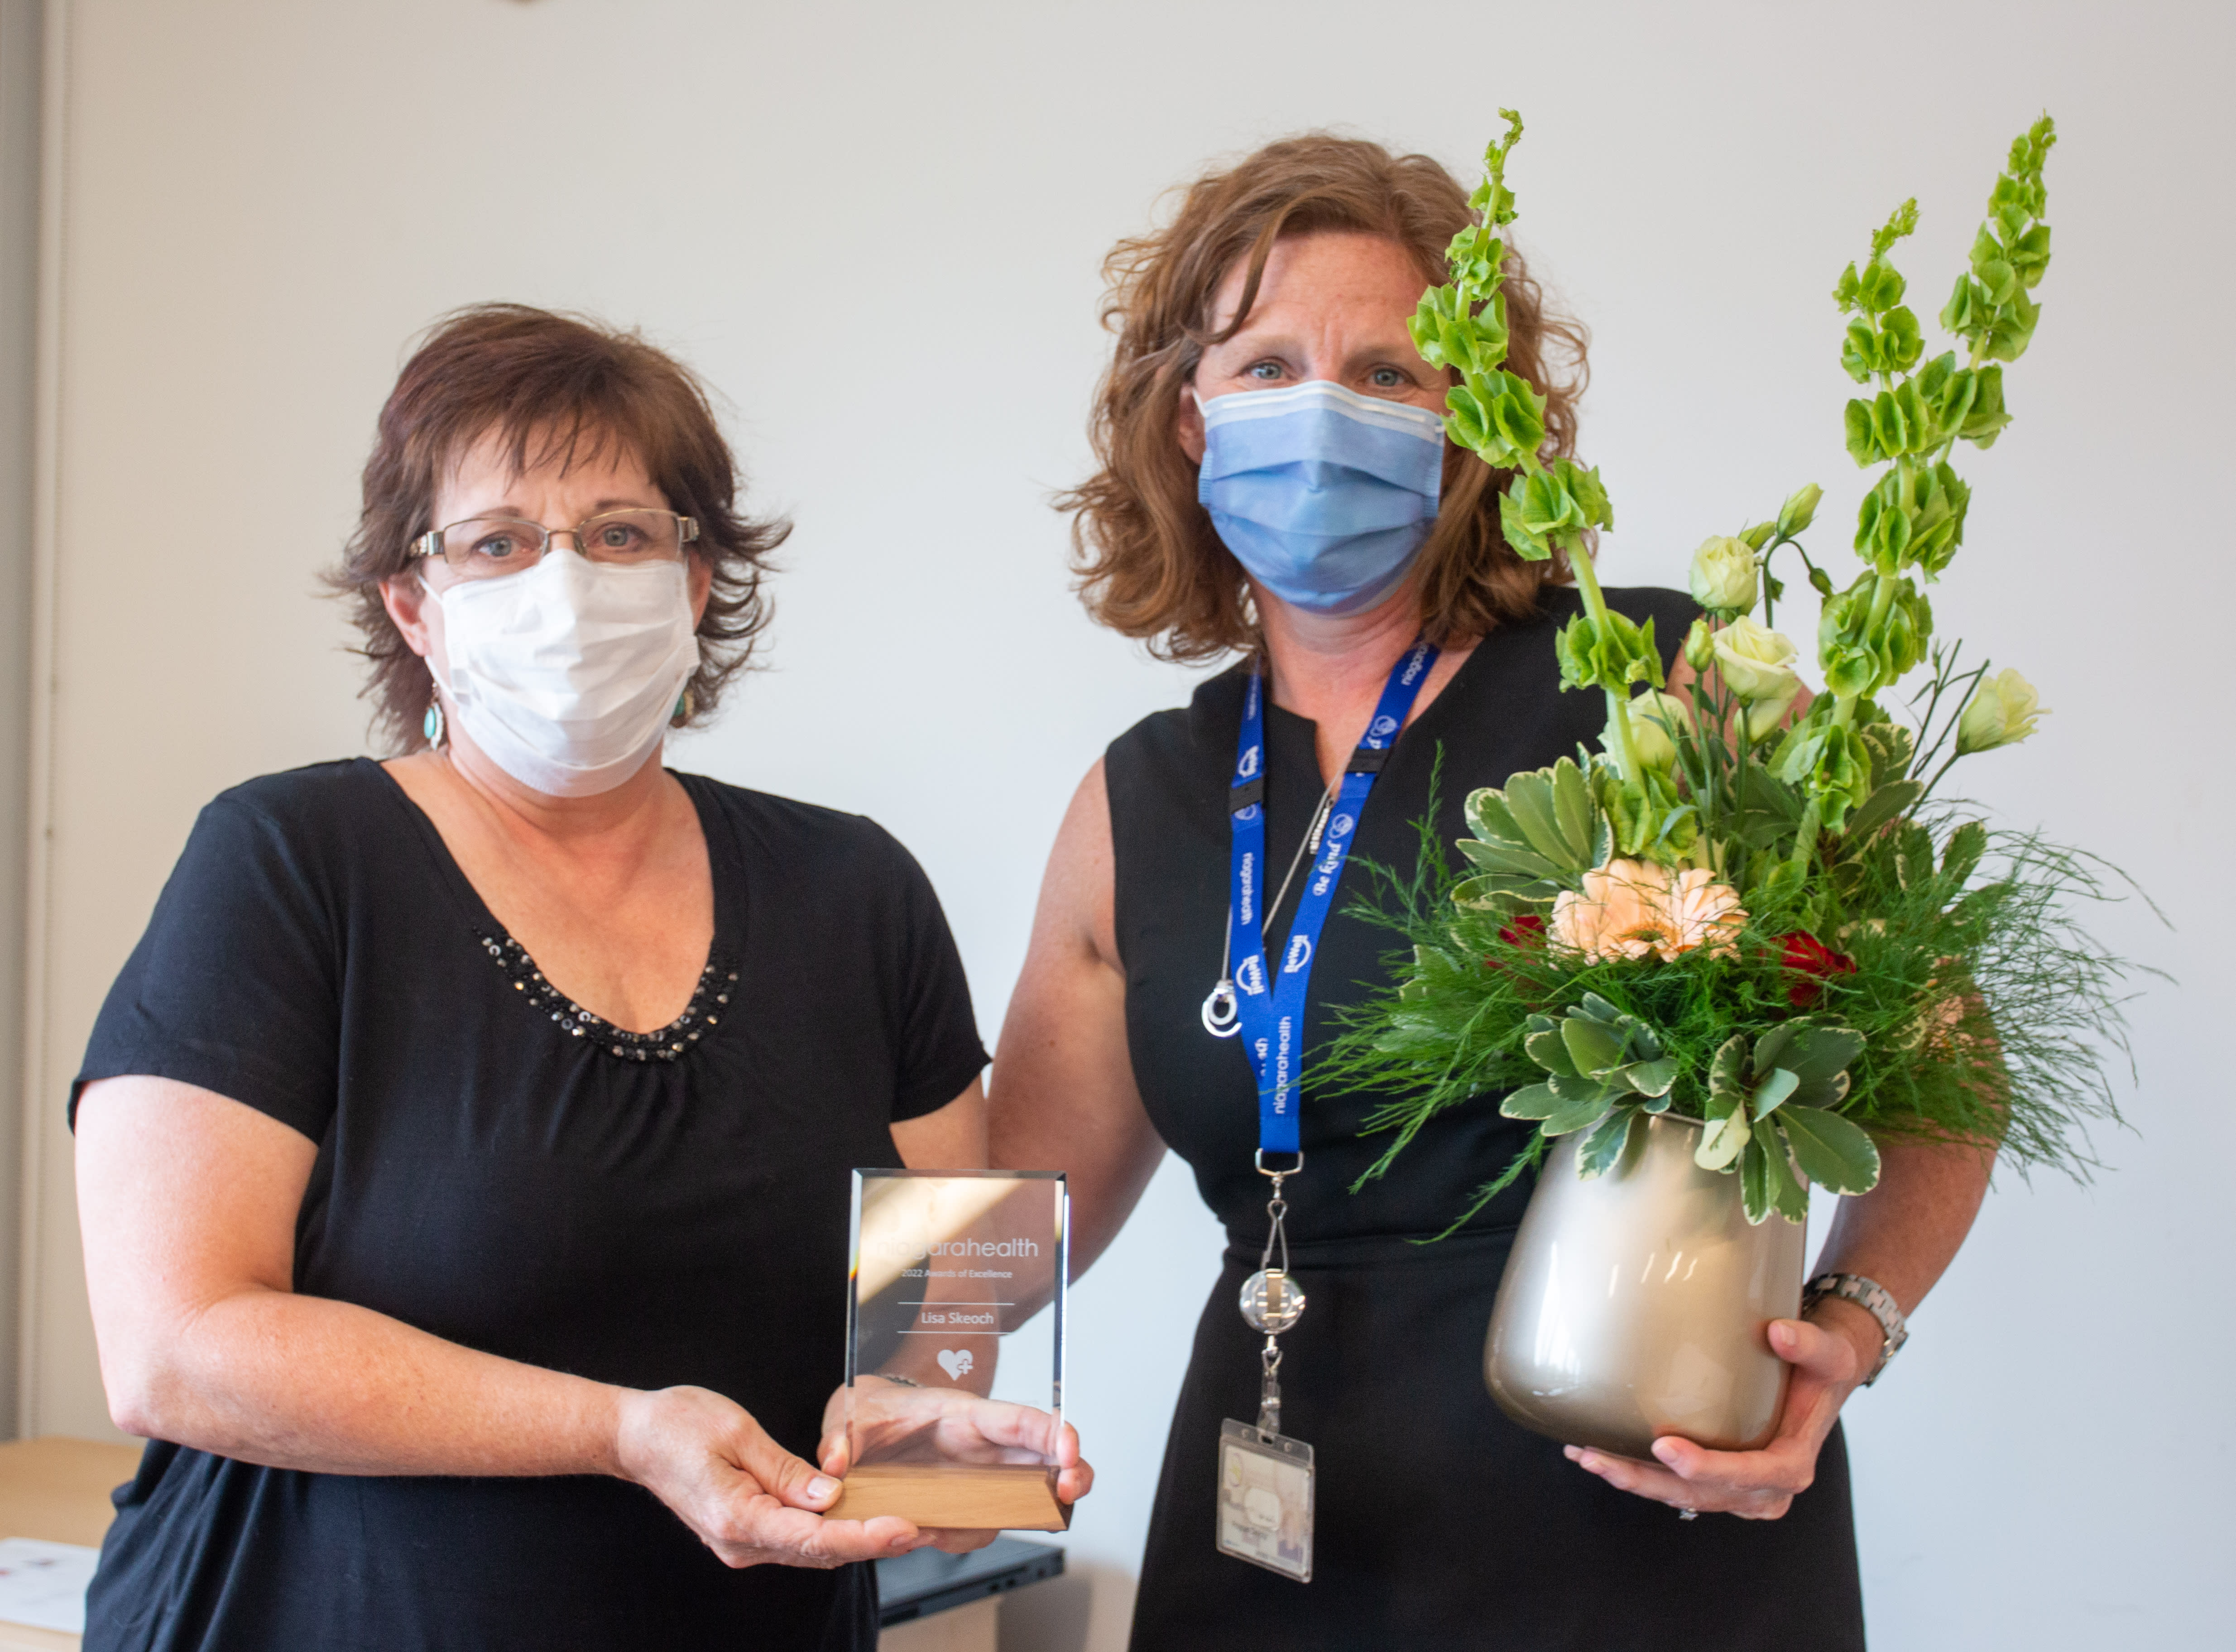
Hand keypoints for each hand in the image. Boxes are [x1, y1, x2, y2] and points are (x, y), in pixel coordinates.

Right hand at [613, 1385, 931, 1567]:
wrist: (636, 1438)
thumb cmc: (679, 1425)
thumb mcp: (738, 1432)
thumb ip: (787, 1471)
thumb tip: (832, 1496)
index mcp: (737, 1517)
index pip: (813, 1536)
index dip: (863, 1536)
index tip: (902, 1529)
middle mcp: (740, 1542)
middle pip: (817, 1550)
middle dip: (871, 1541)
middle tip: (920, 1529)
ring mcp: (741, 1543)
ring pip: (809, 1549)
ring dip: (855, 1540)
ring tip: (903, 1527)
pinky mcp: (744, 1534)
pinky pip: (795, 1540)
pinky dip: (830, 1534)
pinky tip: (860, 1521)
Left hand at [817, 1379, 1095, 1554]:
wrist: (867, 1422)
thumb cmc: (871, 1411)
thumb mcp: (848, 1414)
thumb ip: (839, 1436)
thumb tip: (834, 1465)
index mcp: (963, 1415)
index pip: (1016, 1420)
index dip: (1049, 1432)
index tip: (1068, 1449)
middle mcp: (982, 1446)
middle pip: (1043, 1456)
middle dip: (1070, 1473)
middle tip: (1071, 1492)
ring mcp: (980, 1475)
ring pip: (1024, 1494)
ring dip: (1034, 1510)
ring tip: (1025, 1522)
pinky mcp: (967, 1500)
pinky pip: (987, 1521)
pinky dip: (979, 1531)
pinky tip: (950, 1534)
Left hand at [1564, 1305, 1878, 1519]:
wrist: (1820, 1378)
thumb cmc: (1821, 1369)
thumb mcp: (1827, 1353)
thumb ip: (1808, 1344)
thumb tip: (1779, 1333)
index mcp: (1791, 1464)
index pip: (1749, 1476)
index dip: (1707, 1468)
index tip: (1665, 1447)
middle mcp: (1765, 1487)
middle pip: (1702, 1494)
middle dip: (1647, 1480)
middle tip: (1600, 1458)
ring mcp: (1739, 1490)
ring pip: (1681, 1495)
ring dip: (1633, 1480)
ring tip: (1586, 1456)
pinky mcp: (1718, 1481)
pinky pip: (1676, 1485)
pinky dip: (1639, 1473)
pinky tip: (1600, 1454)